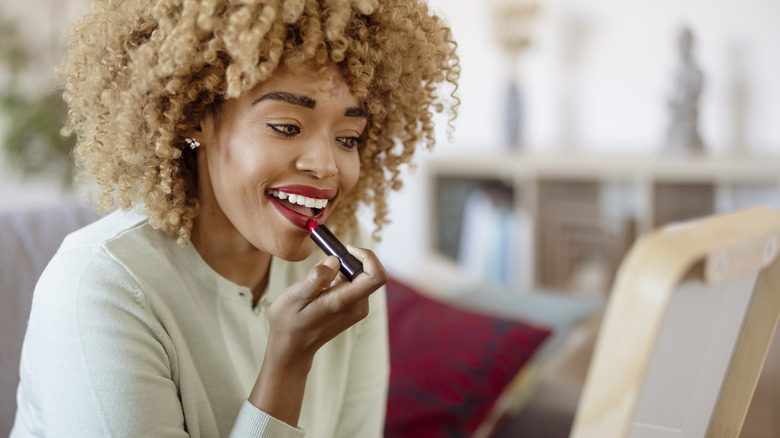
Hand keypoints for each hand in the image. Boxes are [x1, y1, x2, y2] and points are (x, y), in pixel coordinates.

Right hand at [249, 246, 386, 425]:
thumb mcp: (295, 297)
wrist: (292, 349)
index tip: (347, 249)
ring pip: (358, 277)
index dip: (368, 256)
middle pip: (367, 272)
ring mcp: (357, 309)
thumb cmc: (289, 323)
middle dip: (346, 261)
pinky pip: (353, 285)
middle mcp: (357, 306)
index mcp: (344, 302)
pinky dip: (339, 279)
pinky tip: (320, 290)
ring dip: (340, 271)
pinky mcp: (353, 309)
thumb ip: (317, 278)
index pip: (376, 276)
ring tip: (315, 284)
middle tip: (321, 266)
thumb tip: (335, 260)